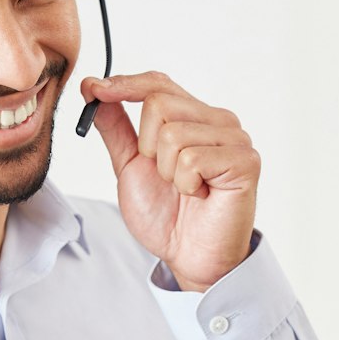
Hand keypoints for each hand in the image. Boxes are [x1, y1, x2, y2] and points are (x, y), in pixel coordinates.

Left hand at [81, 71, 259, 291]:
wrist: (189, 256)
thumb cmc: (166, 215)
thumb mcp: (130, 165)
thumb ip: (116, 128)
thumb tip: (94, 88)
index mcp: (193, 117)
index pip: (158, 83)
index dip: (124, 84)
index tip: (93, 90)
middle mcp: (217, 120)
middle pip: (159, 103)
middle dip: (147, 148)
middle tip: (166, 176)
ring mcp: (235, 138)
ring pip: (173, 133)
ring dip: (168, 172)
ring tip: (186, 189)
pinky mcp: (245, 161)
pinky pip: (192, 159)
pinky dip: (186, 184)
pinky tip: (201, 196)